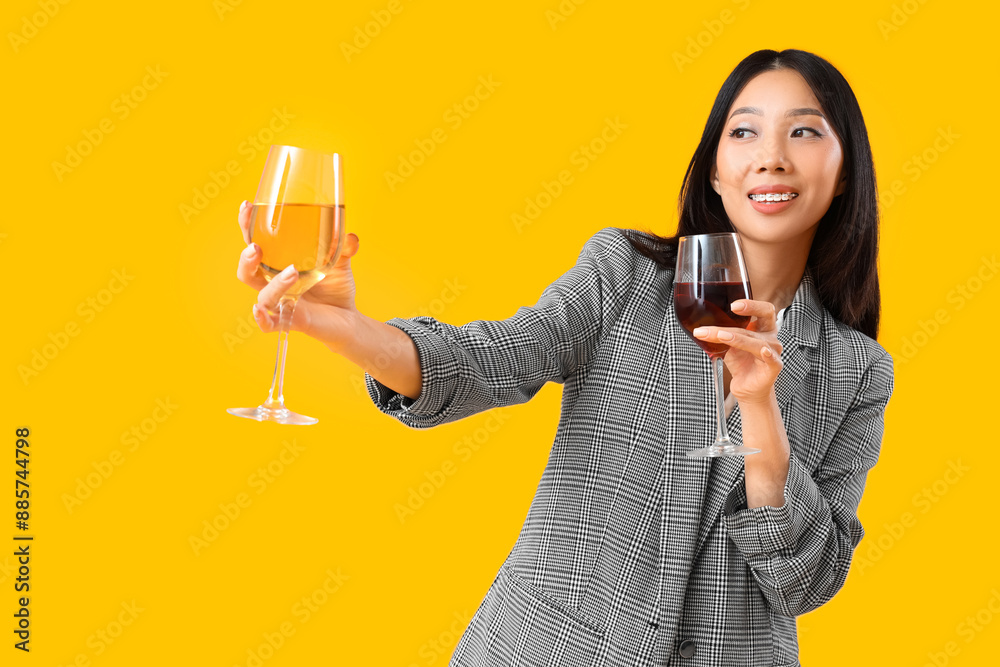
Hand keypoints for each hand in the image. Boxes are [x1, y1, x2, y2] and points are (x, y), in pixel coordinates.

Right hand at [236, 200, 360, 349]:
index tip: (247, 206)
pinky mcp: (291, 321)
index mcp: (279, 263)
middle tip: (255, 247)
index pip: (255, 242)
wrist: (348, 318)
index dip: (247, 225)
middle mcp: (273, 282)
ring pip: (263, 295)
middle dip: (246, 257)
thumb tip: (350, 237)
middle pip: (247, 269)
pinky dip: (262, 319)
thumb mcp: (340, 262)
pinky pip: (269, 324)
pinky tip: (258, 310)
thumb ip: (344, 248)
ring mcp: (281, 302)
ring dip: (275, 284)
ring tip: (292, 272)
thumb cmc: (335, 287)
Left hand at [693, 299, 782, 403]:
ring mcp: (773, 351)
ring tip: (720, 335)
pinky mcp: (773, 367)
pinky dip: (768, 354)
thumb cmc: (740, 362)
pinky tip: (762, 350)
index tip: (733, 304)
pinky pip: (771, 359)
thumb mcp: (727, 344)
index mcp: (763, 328)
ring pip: (756, 341)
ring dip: (736, 337)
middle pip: (762, 319)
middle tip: (731, 308)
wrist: (746, 387)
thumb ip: (719, 333)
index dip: (752, 304)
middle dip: (748, 310)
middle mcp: (770, 337)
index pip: (764, 309)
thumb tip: (698, 325)